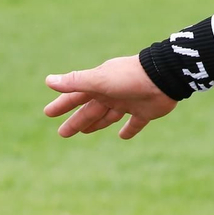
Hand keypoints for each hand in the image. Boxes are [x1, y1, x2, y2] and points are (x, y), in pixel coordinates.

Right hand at [43, 55, 176, 139]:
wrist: (165, 78)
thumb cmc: (129, 78)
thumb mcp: (100, 80)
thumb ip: (75, 82)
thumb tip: (48, 80)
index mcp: (101, 84)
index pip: (76, 96)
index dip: (63, 105)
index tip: (48, 113)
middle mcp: (113, 93)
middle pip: (90, 109)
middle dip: (76, 120)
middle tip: (62, 133)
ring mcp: (129, 102)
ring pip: (108, 116)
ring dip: (96, 123)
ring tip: (85, 131)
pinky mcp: (145, 112)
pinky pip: (135, 123)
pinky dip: (128, 130)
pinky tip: (122, 136)